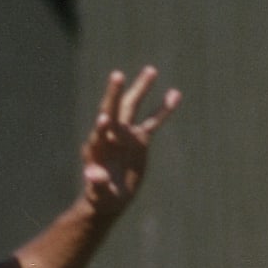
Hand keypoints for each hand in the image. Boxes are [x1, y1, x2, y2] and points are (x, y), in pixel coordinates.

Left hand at [80, 66, 180, 217]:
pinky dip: (164, 109)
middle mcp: (111, 134)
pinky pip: (155, 121)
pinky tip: (175, 94)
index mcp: (97, 147)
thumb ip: (97, 182)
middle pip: (114, 110)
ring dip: (141, 89)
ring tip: (151, 70)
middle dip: (115, 94)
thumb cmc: (101, 197)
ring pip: (134, 107)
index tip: (104, 118)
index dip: (102, 126)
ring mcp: (126, 134)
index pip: (99, 132)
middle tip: (117, 75)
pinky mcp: (140, 139)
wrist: (111, 197)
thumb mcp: (99, 193)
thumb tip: (92, 175)